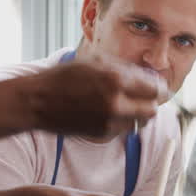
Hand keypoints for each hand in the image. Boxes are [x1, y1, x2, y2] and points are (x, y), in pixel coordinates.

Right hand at [29, 57, 166, 136]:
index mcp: (116, 79)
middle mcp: (116, 102)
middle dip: (151, 103)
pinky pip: (124, 130)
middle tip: (144, 98)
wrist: (38, 101)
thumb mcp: (96, 62)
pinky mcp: (102, 134)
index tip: (156, 87)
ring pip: (140, 123)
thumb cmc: (65, 77)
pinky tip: (109, 112)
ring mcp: (109, 121)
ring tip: (124, 104)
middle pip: (152, 110)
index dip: (158, 88)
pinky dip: (122, 122)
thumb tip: (150, 77)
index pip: (155, 88)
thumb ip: (126, 69)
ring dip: (137, 114)